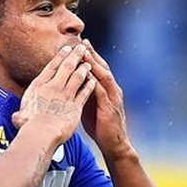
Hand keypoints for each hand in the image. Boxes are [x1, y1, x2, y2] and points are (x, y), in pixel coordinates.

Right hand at [12, 44, 95, 142]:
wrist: (41, 133)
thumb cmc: (28, 126)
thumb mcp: (20, 116)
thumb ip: (20, 114)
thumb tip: (17, 117)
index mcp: (39, 86)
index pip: (52, 67)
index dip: (60, 57)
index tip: (66, 49)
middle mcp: (53, 87)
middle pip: (67, 67)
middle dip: (75, 56)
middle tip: (81, 48)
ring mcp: (66, 96)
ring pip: (78, 78)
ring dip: (84, 69)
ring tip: (88, 63)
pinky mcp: (76, 106)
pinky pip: (85, 93)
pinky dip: (89, 86)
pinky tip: (93, 82)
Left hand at [79, 39, 131, 157]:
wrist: (115, 145)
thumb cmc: (101, 127)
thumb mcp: (92, 107)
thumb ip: (85, 94)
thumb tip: (72, 84)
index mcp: (108, 90)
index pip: (99, 68)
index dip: (90, 55)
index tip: (80, 43)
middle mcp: (112, 90)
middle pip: (102, 67)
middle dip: (92, 54)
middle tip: (82, 41)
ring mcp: (113, 98)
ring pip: (104, 76)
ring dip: (94, 64)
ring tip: (84, 53)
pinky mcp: (110, 108)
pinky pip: (101, 92)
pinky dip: (94, 82)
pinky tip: (86, 75)